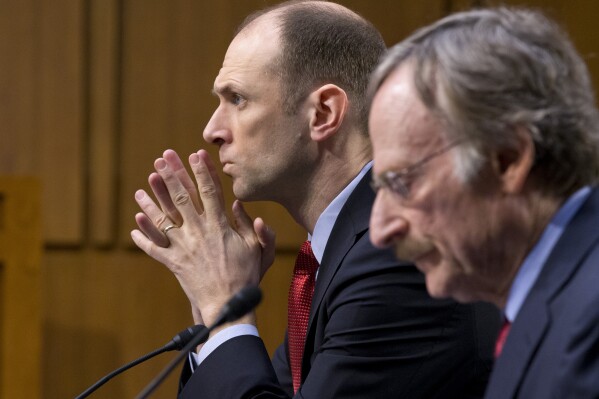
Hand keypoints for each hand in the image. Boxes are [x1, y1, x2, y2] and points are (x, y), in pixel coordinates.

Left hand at [131, 149, 274, 325]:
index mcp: (220, 226)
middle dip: (172, 175)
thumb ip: (253, 226)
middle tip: (163, 158)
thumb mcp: (259, 249)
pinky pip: (154, 247)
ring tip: (144, 184)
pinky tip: (134, 223)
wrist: (228, 303)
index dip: (202, 171)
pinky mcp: (174, 262)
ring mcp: (183, 247)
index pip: (209, 191)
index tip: (195, 154)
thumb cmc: (246, 275)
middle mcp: (198, 232)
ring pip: (163, 218)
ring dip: (152, 200)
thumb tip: (239, 205)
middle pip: (181, 197)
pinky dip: (143, 236)